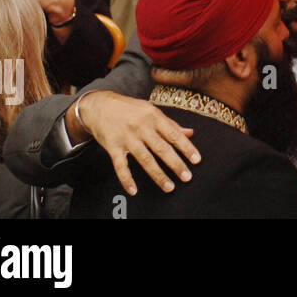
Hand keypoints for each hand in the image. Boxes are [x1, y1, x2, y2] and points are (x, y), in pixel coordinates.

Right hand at [70, 91, 199, 195]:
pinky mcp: (113, 147)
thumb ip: (170, 124)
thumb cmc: (129, 108)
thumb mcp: (151, 110)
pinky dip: (127, 179)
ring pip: (145, 159)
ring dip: (158, 175)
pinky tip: (134, 190)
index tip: (197, 160)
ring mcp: (127, 138)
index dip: (186, 148)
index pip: (174, 134)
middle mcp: (141, 127)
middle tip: (187, 177)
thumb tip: (191, 133)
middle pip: (162, 148)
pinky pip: (120, 166)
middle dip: (176, 164)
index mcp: (154, 116)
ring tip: (169, 187)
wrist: (99, 105)